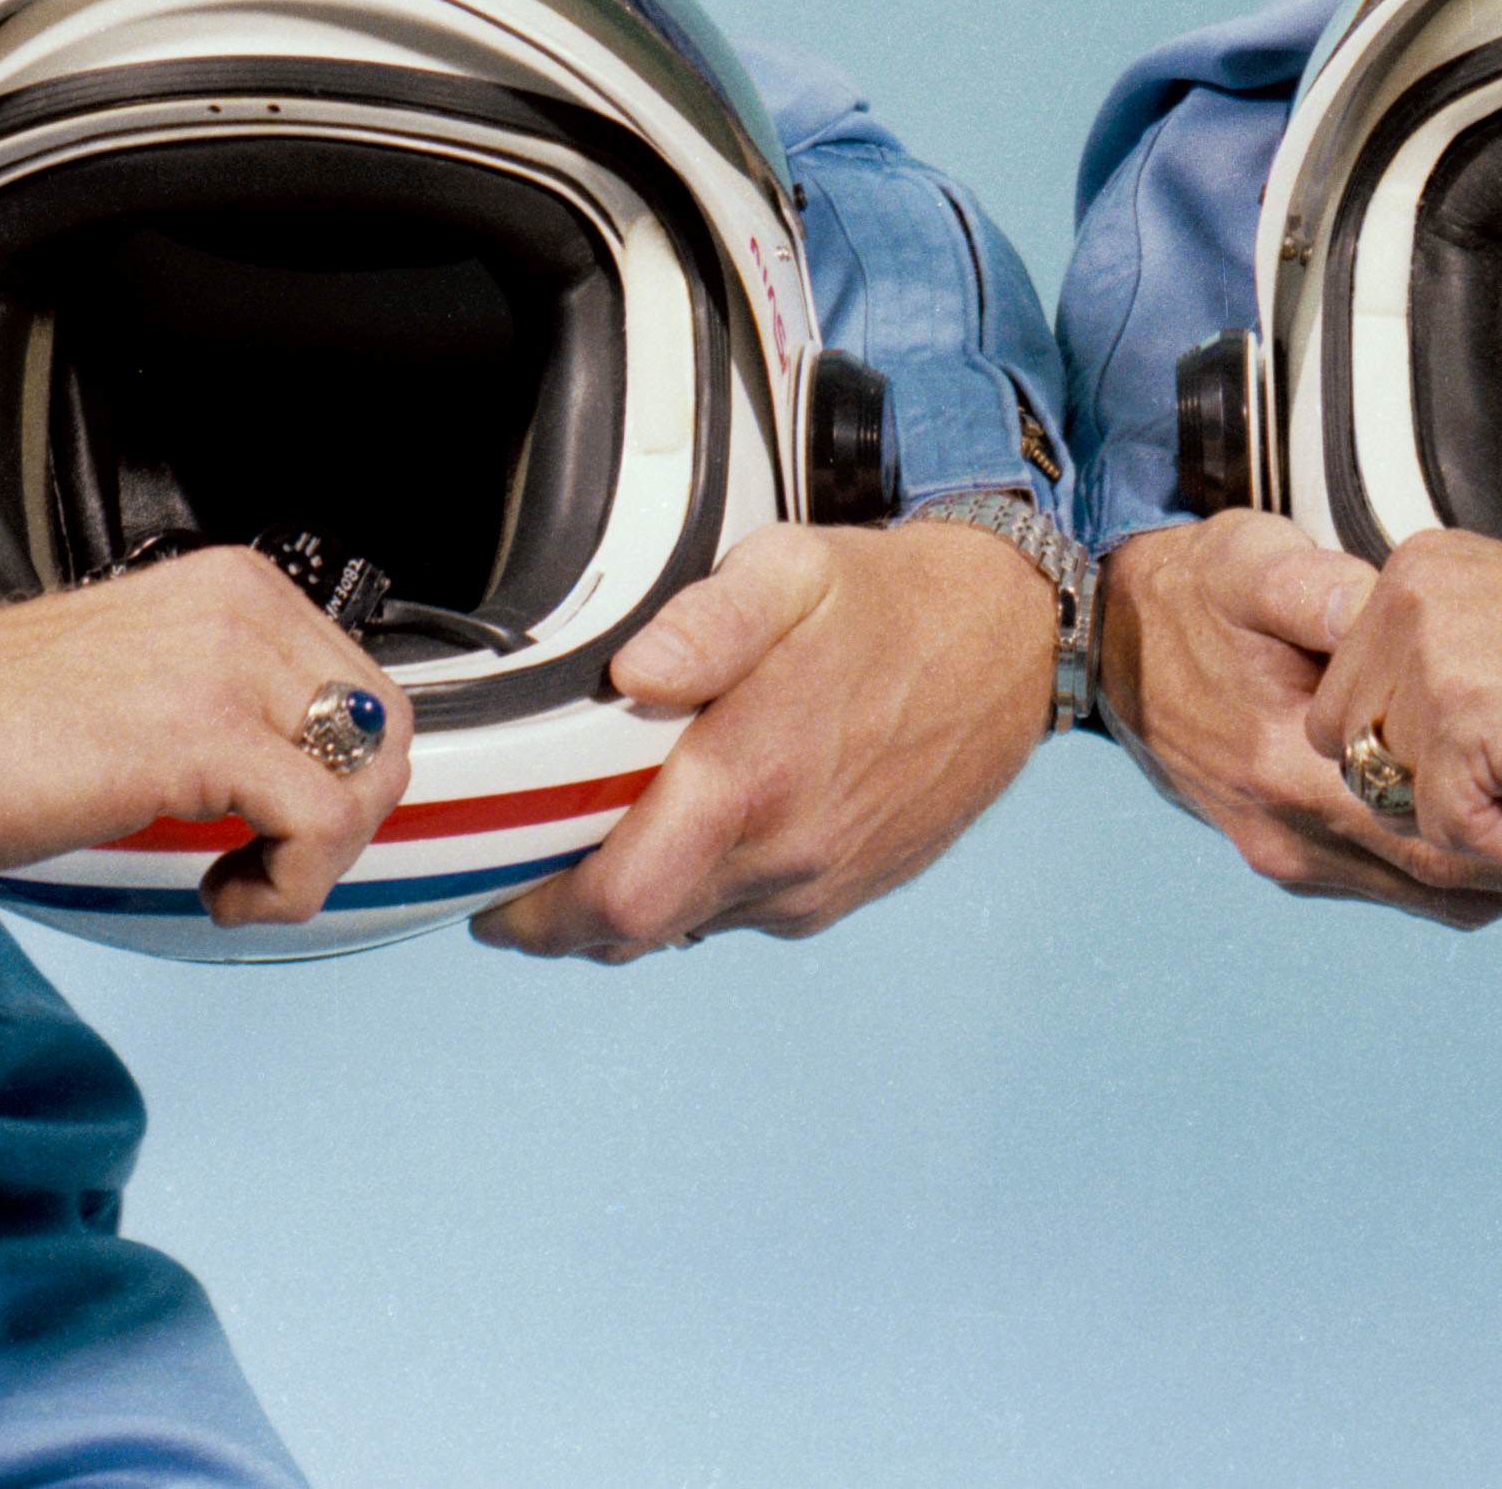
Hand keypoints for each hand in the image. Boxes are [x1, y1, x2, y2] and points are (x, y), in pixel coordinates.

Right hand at [0, 549, 404, 934]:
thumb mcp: (137, 686)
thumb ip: (219, 703)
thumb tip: (297, 771)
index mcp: (231, 588)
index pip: (362, 684)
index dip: (341, 776)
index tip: (280, 825)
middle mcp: (241, 606)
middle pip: (383, 729)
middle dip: (343, 820)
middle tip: (266, 862)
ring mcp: (223, 662)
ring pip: (365, 776)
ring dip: (315, 859)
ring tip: (236, 880)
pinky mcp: (198, 734)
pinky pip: (321, 821)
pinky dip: (289, 885)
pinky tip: (220, 891)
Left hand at [474, 517, 1057, 959]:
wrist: (1009, 644)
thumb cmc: (889, 600)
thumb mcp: (793, 569)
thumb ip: (705, 621)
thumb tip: (629, 672)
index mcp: (752, 779)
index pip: (616, 902)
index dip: (537, 916)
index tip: (491, 892)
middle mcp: (782, 854)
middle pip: (635, 932)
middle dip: (564, 921)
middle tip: (523, 878)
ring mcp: (815, 885)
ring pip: (686, 926)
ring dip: (634, 902)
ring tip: (608, 836)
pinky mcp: (842, 894)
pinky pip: (742, 914)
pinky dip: (700, 889)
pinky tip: (700, 827)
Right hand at [1089, 512, 1501, 925]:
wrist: (1102, 639)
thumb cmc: (1189, 592)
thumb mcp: (1251, 563)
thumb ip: (1317, 592)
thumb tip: (1377, 607)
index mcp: (1288, 763)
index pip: (1436, 832)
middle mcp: (1291, 830)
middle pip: (1437, 882)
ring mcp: (1284, 850)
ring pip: (1413, 894)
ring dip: (1495, 886)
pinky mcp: (1283, 850)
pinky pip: (1383, 884)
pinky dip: (1446, 876)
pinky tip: (1495, 845)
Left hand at [1297, 531, 1501, 896]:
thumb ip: (1440, 657)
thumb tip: (1371, 744)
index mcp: (1420, 569)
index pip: (1344, 699)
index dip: (1420, 745)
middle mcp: (1412, 597)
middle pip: (1355, 752)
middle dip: (1435, 781)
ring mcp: (1435, 655)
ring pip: (1400, 797)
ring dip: (1482, 808)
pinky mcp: (1469, 719)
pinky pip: (1449, 830)